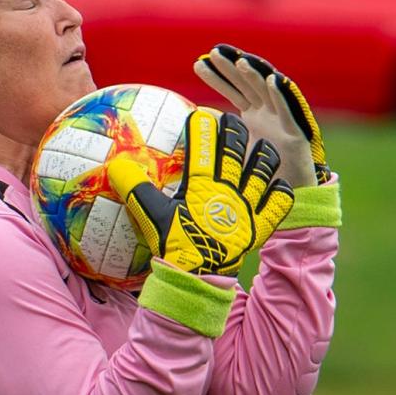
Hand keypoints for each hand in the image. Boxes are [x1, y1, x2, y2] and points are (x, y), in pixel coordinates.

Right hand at [107, 108, 293, 275]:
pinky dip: (280, 192)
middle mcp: (227, 191)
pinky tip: (278, 186)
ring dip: (264, 156)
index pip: (203, 146)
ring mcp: (246, 207)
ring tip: (262, 148)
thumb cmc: (174, 246)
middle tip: (231, 123)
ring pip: (264, 168)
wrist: (196, 279)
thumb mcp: (151, 216)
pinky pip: (279, 203)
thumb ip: (135, 188)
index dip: (202, 126)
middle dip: (234, 130)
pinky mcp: (259, 226)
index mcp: (201, 186)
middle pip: (237, 148)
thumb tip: (115, 165)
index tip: (201, 115)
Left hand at [194, 46, 329, 187]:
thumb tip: (193, 127)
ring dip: (256, 75)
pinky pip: (290, 111)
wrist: (288, 200)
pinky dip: (283, 95)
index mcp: (252, 116)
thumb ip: (216, 139)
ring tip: (241, 61)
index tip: (198, 64)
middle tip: (214, 53)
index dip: (217, 77)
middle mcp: (267, 113)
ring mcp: (283, 121)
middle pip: (248, 84)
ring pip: (268, 92)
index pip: (232, 90)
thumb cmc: (260, 180)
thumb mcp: (231, 157)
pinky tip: (273, 80)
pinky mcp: (298, 134)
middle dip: (232, 67)